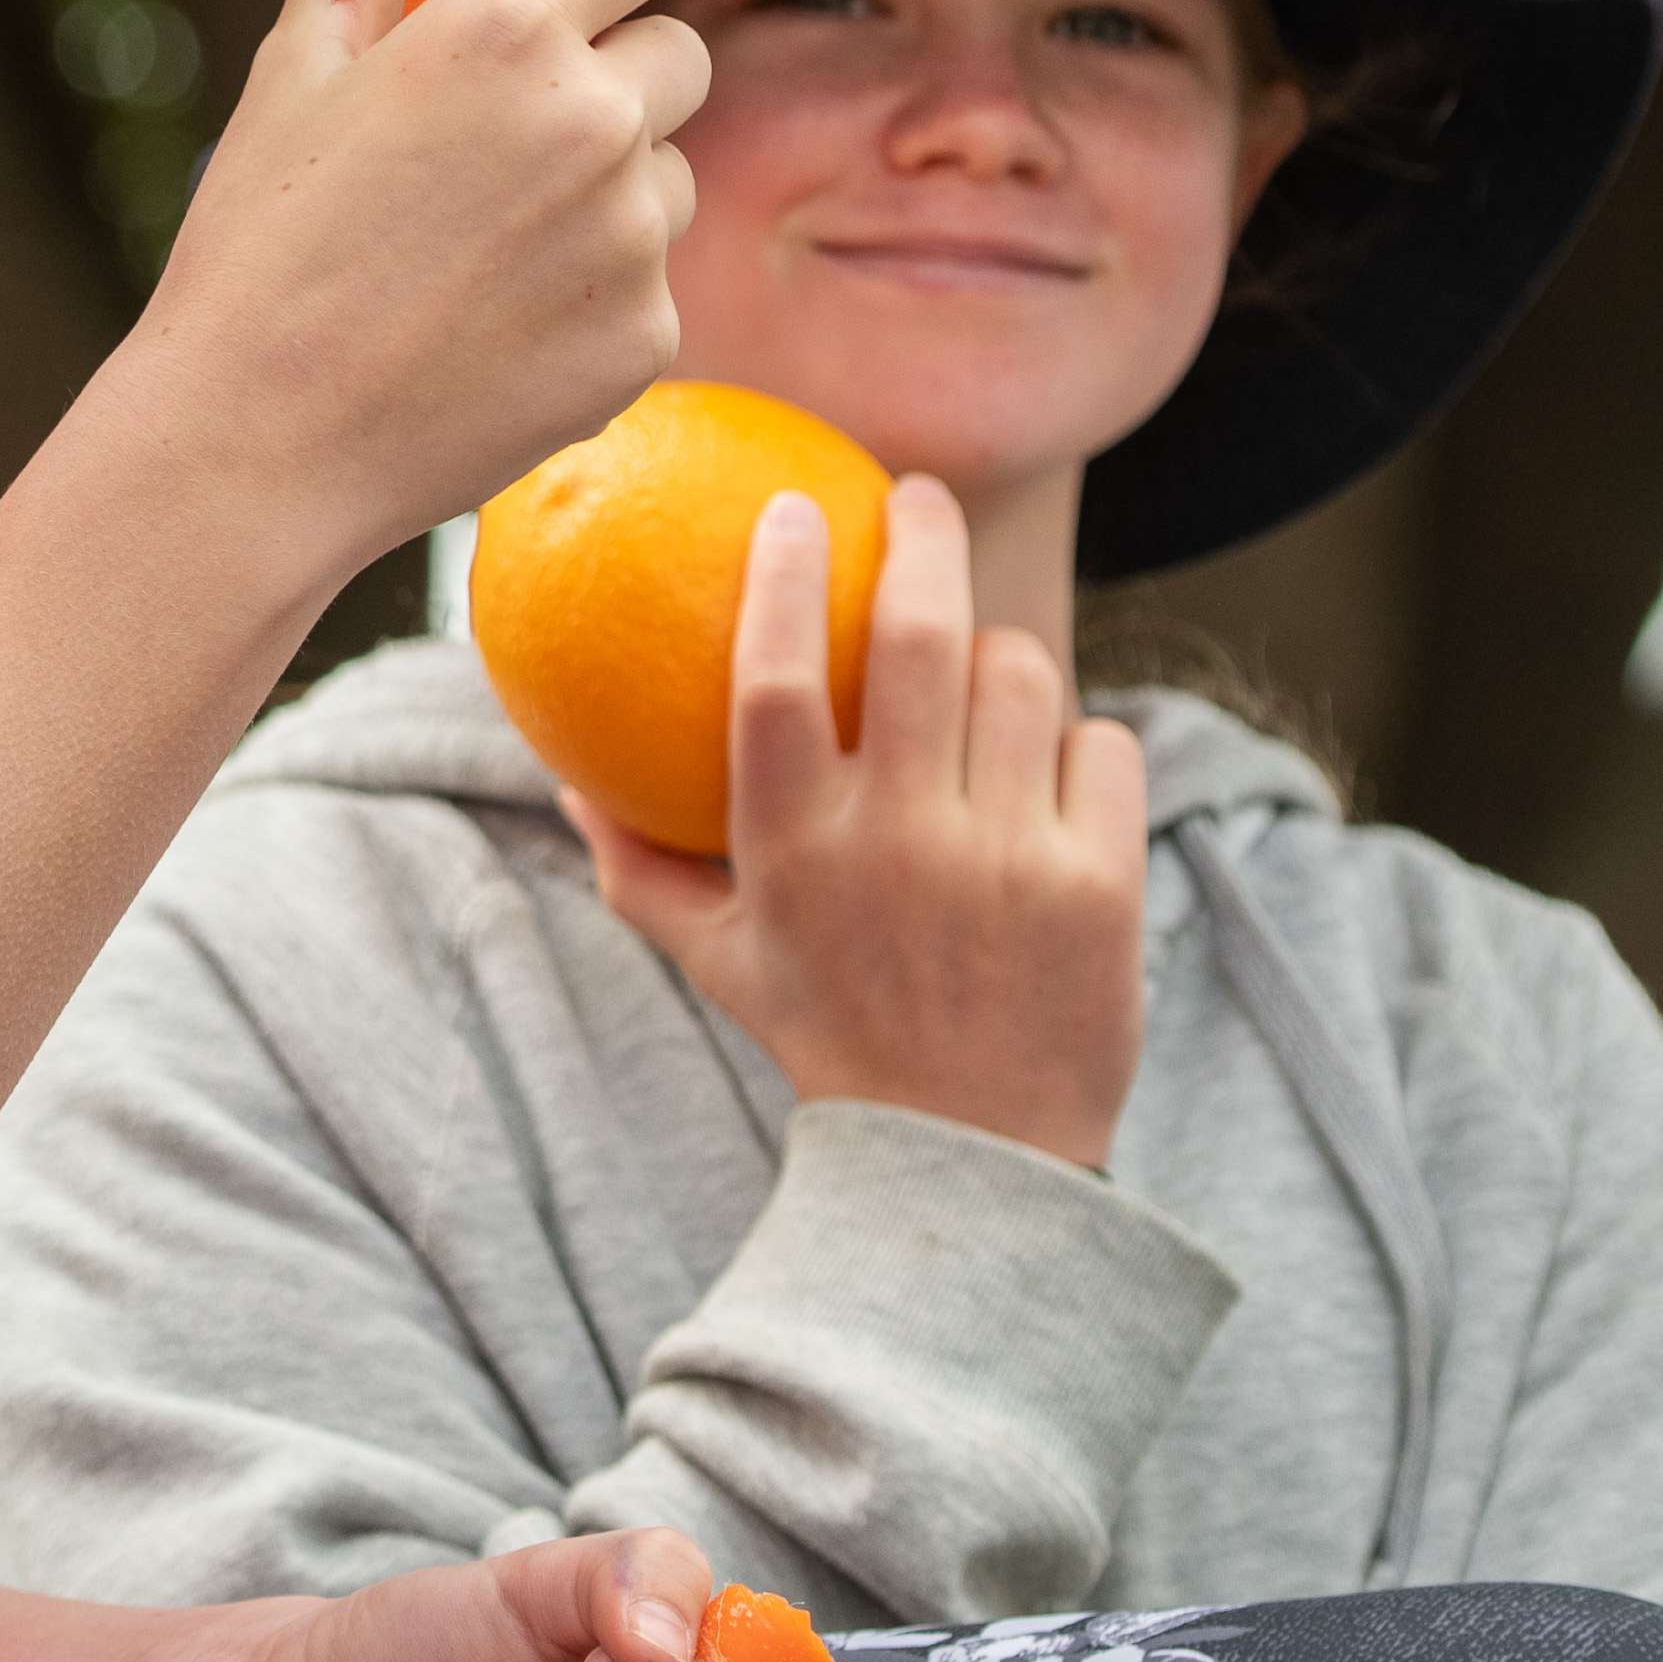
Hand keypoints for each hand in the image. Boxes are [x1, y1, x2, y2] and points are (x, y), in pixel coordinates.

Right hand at [125, 0, 708, 570]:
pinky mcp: (646, 341)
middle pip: (682, 54)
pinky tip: (492, 329)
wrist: (257, 440)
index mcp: (509, 26)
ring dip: (612, 190)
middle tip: (523, 130)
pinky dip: (594, 298)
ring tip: (487, 248)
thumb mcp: (292, 75)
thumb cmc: (257, 248)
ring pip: (668, 177)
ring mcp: (633, 238)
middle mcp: (595, 119)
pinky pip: (649, 287)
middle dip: (620, 73)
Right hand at [574, 481, 1147, 1167]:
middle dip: (924, 535)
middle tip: (917, 497)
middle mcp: (900, 846)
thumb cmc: (831, 1041)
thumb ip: (638, 868)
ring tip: (985, 666)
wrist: (973, 1164)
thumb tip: (561, 777)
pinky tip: (1050, 768)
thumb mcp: (720, 962)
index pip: (778, 678)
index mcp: (796, 855)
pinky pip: (1098, 744)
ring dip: (1002, 654)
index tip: (791, 506)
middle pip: (921, 636)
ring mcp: (1008, 861)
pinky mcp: (1101, 883)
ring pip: (1021, 675)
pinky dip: (1076, 743)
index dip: (782, 577)